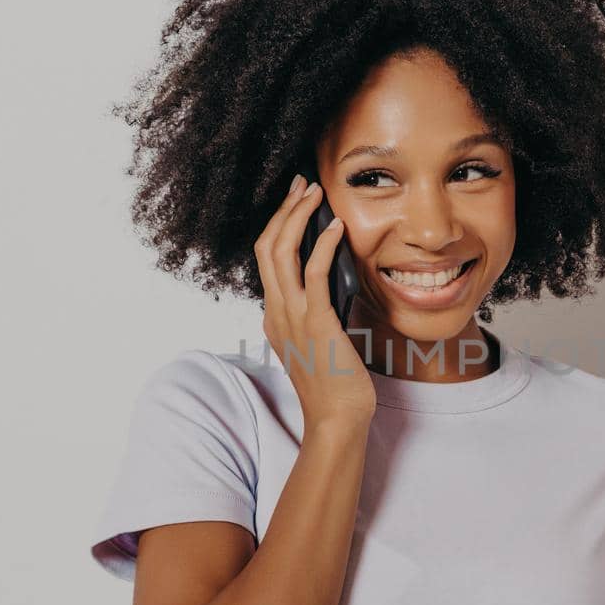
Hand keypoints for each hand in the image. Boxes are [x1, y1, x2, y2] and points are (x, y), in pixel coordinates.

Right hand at [255, 173, 376, 428]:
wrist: (337, 419)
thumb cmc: (336, 386)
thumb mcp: (319, 343)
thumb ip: (318, 315)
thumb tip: (334, 288)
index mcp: (274, 316)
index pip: (267, 260)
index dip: (279, 226)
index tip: (296, 202)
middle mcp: (276, 312)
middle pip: (266, 247)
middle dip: (283, 210)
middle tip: (302, 184)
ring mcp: (292, 316)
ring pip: (281, 252)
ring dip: (297, 216)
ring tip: (314, 193)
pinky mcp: (315, 321)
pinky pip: (313, 273)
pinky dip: (321, 243)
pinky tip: (335, 226)